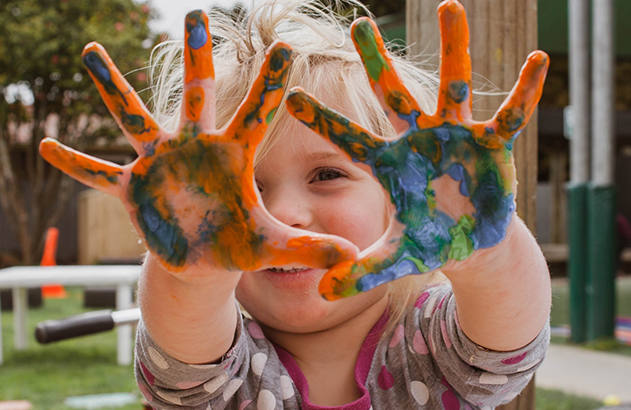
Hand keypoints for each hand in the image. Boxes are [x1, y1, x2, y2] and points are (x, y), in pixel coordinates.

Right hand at [40, 10, 355, 275]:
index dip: (270, 84)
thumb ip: (308, 248)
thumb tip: (351, 258)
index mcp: (233, 157)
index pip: (257, 114)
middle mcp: (195, 149)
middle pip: (196, 95)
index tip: (285, 46)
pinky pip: (99, 174)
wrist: (202, 259)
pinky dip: (76, 163)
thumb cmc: (238, 244)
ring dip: (113, 89)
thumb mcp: (272, 246)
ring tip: (92, 52)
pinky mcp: (133, 188)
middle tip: (195, 13)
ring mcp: (160, 164)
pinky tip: (45, 146)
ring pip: (135, 118)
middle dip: (196, 57)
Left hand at [286, 0, 548, 298]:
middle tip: (360, 23)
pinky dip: (523, 91)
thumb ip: (359, 273)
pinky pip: (508, 114)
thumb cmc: (429, 241)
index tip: (290, 95)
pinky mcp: (490, 145)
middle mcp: (418, 141)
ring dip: (454, 49)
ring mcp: (454, 138)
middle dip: (377, 62)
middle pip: (392, 96)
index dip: (322, 120)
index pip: (349, 139)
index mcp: (389, 164)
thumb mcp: (394, 258)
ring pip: (452, 87)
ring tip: (449, 6)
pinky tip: (538, 61)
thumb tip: (320, 295)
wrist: (470, 241)